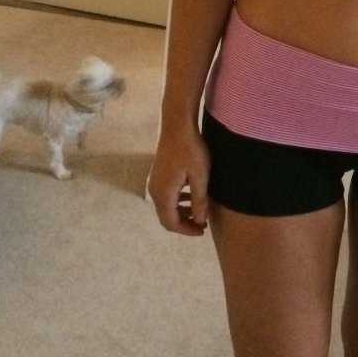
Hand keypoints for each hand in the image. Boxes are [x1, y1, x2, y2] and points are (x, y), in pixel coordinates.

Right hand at [147, 120, 209, 236]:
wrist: (177, 126)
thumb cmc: (191, 150)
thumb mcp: (200, 177)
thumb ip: (199, 201)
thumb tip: (199, 221)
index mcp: (163, 194)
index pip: (171, 223)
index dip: (187, 230)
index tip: (202, 230)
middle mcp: (154, 191)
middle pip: (167, 217)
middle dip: (184, 223)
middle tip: (202, 223)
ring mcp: (154, 182)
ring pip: (166, 206)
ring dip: (182, 212)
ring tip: (199, 211)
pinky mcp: (158, 174)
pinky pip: (166, 195)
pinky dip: (178, 200)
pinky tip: (191, 195)